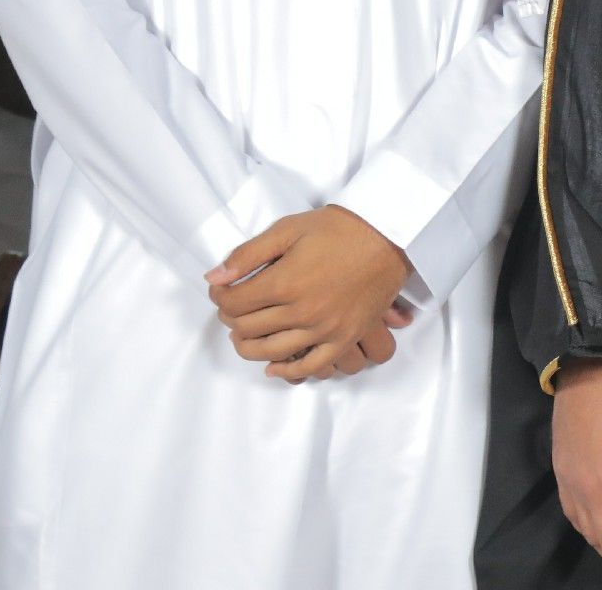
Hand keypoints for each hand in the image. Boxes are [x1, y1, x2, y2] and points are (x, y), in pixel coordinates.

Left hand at [206, 205, 414, 382]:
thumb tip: (213, 278)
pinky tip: (274, 366)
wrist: (388, 236)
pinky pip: (310, 366)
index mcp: (284, 283)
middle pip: (247, 328)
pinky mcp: (344, 338)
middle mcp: (301, 311)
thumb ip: (248, 255)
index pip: (233, 303)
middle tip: (234, 307)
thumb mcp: (288, 229)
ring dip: (249, 346)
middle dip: (232, 318)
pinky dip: (286, 371)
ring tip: (245, 334)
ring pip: (271, 351)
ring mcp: (324, 329)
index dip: (219, 296)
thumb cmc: (338, 229)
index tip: (221, 289)